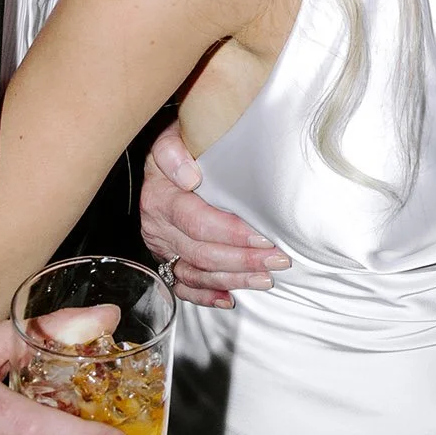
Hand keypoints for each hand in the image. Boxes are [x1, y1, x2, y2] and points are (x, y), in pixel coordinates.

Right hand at [140, 119, 289, 305]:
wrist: (167, 154)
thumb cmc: (180, 144)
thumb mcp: (173, 136)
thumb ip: (173, 151)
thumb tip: (188, 176)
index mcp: (161, 198)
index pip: (197, 222)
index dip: (231, 233)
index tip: (263, 238)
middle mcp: (158, 226)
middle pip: (201, 252)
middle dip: (242, 260)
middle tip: (277, 261)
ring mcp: (163, 246)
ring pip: (196, 272)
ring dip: (233, 278)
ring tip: (265, 279)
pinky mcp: (168, 258)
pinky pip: (184, 285)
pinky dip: (206, 296)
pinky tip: (229, 298)